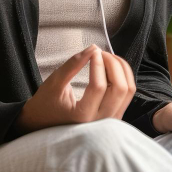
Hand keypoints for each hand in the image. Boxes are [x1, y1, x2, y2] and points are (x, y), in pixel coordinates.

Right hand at [16, 44, 136, 133]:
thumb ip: (74, 64)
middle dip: (114, 64)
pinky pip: (127, 95)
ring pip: (128, 91)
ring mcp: (109, 121)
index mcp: (82, 116)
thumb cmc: (46, 103)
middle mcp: (99, 122)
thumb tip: (93, 48)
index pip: (99, 85)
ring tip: (107, 58)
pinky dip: (123, 78)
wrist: (43, 123)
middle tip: (100, 53)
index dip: (98, 63)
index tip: (92, 50)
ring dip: (122, 70)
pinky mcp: (114, 117)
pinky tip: (111, 69)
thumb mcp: (55, 81)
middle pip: (121, 88)